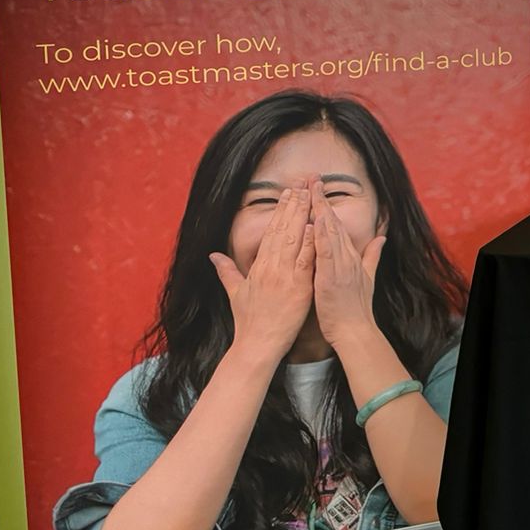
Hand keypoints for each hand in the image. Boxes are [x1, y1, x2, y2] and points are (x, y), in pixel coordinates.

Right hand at [210, 188, 315, 361]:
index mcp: (258, 268)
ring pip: (294, 240)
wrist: (257, 345)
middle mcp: (270, 268)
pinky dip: (310, 243)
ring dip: (303, 216)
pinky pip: (306, 262)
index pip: (271, 233)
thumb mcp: (235, 293)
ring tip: (310, 195)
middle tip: (303, 184)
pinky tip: (316, 226)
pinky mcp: (298, 288)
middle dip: (293, 206)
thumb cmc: (248, 321)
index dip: (280, 212)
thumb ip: (227, 271)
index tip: (288, 193)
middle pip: (283, 230)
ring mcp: (284, 277)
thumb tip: (213, 255)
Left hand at [310, 180, 385, 349]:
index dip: (327, 206)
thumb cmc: (355, 308)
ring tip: (312, 192)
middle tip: (312, 179)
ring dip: (320, 211)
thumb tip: (382, 237)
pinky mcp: (332, 277)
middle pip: (332, 224)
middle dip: (322, 201)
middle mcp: (346, 258)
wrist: (356, 330)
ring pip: (329, 233)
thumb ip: (373, 256)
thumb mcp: (367, 278)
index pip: (336, 226)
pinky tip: (315, 222)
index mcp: (351, 257)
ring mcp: (340, 266)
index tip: (317, 189)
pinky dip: (320, 237)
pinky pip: (325, 253)